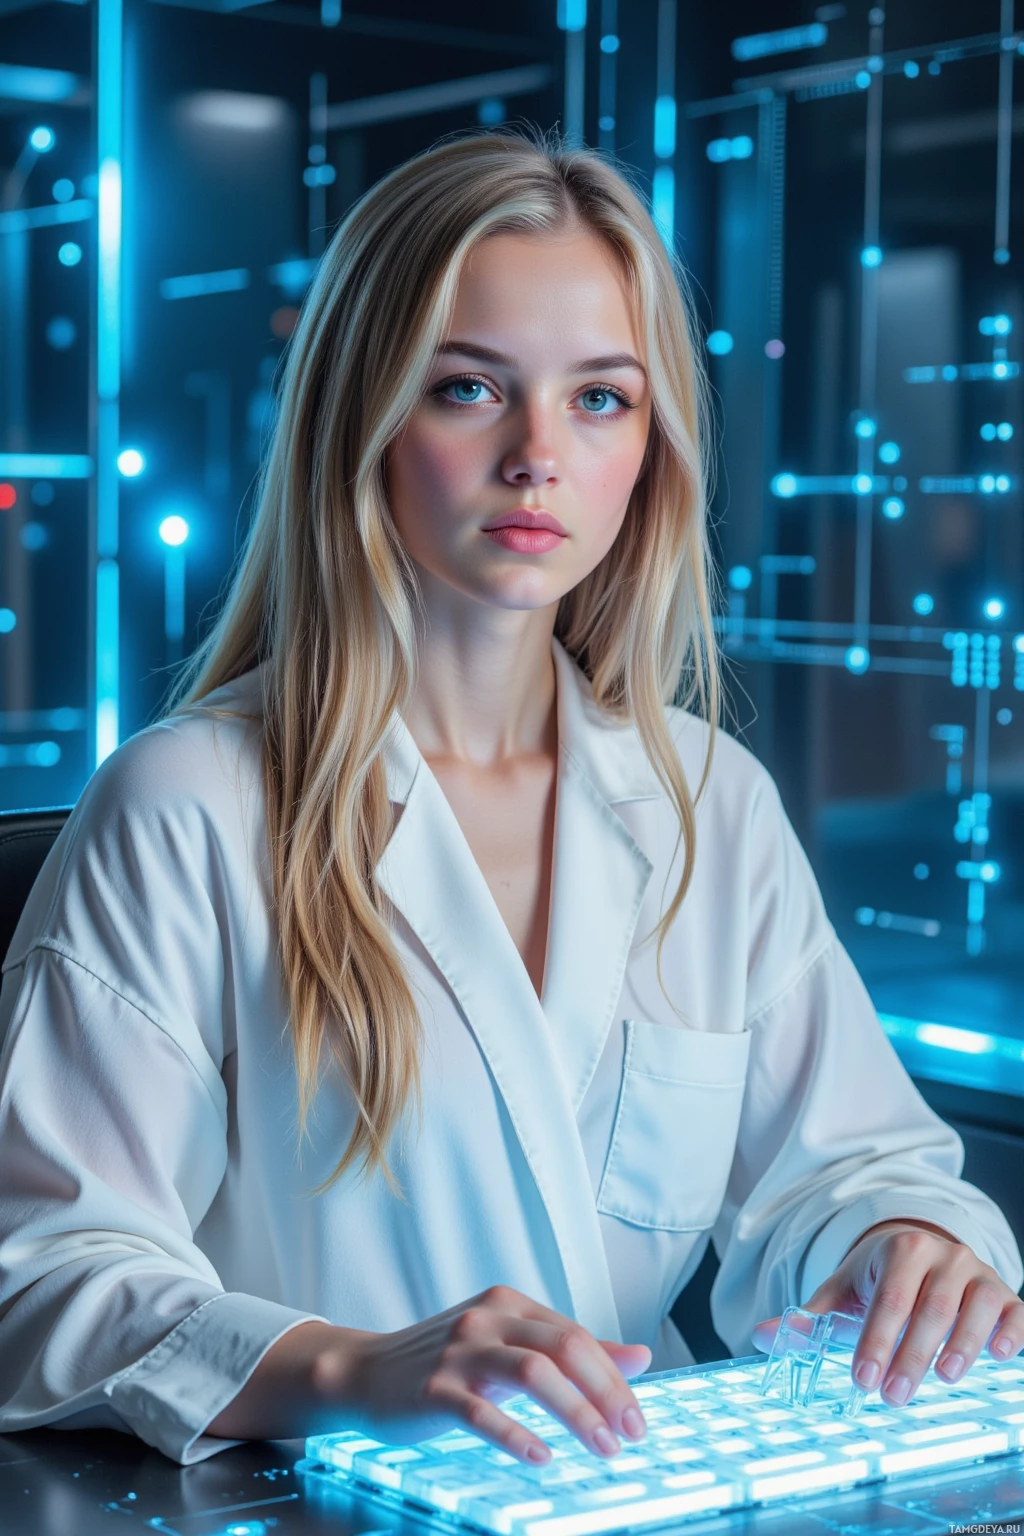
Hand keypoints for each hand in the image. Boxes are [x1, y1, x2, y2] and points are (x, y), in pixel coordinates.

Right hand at [315, 1284, 650, 1465]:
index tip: (638, 1420)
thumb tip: (641, 1355)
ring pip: (534, 1373)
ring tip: (603, 1448)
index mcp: (509, 1304)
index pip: (577, 1336)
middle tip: (631, 1436)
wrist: (364, 1372)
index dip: (614, 1378)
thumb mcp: (509, 1346)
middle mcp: (487, 1317)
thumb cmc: (446, 1364)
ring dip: (576, 1414)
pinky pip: (482, 1411)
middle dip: (606, 1394)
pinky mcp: (433, 1388)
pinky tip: (541, 1457)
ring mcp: (459, 1351)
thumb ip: (571, 1351)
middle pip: (564, 1347)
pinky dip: (517, 1435)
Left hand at [752, 1219, 1023, 1407]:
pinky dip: (1010, 1331)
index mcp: (900, 1250)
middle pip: (931, 1307)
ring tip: (944, 1378)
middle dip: (911, 1354)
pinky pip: (1015, 1310)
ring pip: (976, 1305)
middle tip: (894, 1397)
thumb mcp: (843, 1290)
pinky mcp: (1005, 1294)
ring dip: (962, 1344)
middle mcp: (943, 1256)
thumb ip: (809, 1319)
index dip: (876, 1341)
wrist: (921, 1248)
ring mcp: (978, 1273)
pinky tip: (1000, 1356)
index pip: (888, 1300)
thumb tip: (762, 1338)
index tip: (862, 1380)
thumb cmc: (879, 1278)